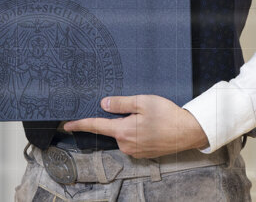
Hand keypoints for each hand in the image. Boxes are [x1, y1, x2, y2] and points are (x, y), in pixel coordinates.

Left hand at [62, 95, 208, 158]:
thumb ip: (121, 103)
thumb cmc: (167, 115)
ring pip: (123, 134)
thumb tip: (103, 104)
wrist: (188, 132)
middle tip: (136, 109)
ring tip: (149, 117)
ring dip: (129, 124)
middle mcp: (126, 144)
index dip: (80, 124)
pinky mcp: (143, 153)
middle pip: (112, 128)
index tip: (67, 125)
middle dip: (119, 118)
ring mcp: (134, 151)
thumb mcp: (143, 102)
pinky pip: (132, 140)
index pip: (96, 126)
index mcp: (123, 131)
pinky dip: (137, 131)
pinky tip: (151, 125)